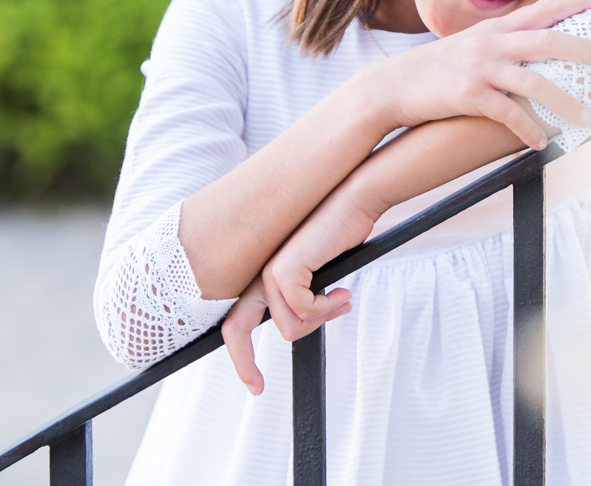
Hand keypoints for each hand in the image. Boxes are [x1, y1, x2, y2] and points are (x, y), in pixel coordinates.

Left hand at [220, 189, 362, 394]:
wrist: (353, 201)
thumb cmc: (341, 234)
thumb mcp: (318, 276)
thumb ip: (304, 298)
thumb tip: (306, 323)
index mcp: (264, 279)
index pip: (236, 322)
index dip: (239, 356)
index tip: (254, 384)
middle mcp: (259, 276)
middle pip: (236, 330)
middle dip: (244, 364)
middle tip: (257, 389)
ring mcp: (269, 272)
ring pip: (288, 326)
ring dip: (320, 320)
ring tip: (341, 303)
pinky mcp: (285, 269)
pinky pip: (303, 310)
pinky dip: (327, 308)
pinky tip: (342, 294)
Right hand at [373, 0, 590, 148]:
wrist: (393, 86)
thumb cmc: (439, 69)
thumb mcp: (474, 46)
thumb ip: (506, 43)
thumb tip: (542, 48)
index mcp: (498, 28)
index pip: (546, 7)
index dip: (580, 0)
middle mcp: (493, 43)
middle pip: (549, 40)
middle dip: (586, 47)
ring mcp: (480, 68)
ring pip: (534, 82)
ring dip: (565, 102)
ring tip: (588, 118)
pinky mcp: (468, 96)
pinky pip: (507, 114)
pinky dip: (528, 130)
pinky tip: (542, 143)